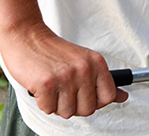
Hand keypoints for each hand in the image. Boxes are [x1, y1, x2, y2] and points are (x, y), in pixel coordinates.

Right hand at [0, 22, 127, 117]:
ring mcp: (66, 76)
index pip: (109, 96)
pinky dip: (43, 103)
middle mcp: (84, 69)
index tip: (86, 97)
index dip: (96, 102)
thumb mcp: (84, 61)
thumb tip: (123, 97)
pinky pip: (48, 109)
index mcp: (97, 63)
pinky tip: (42, 88)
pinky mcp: (46, 84)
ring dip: (57, 105)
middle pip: (88, 109)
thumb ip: (103, 81)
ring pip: (67, 112)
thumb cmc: (52, 51)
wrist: (26, 36)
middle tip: (65, 92)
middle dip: (74, 106)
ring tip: (53, 88)